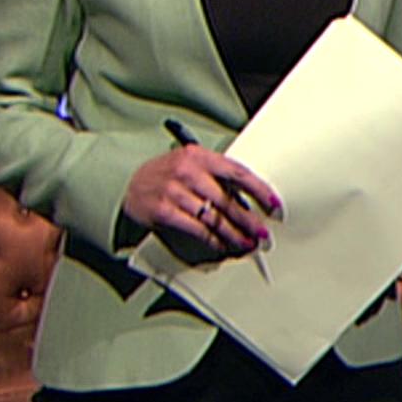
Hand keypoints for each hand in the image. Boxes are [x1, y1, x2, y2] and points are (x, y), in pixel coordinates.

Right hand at [124, 145, 278, 256]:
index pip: (237, 171)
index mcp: (199, 155)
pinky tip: (222, 245)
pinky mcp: (163, 210)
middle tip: (262, 233)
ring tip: (246, 243)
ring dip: (233, 234)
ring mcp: (174, 191)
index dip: (259, 189)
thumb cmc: (166, 175)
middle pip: (226, 200)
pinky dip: (212, 240)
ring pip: (213, 218)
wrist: (127, 185)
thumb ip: (215, 176)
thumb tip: (247, 200)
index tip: (274, 203)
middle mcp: (187, 171)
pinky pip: (196, 229)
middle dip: (248, 220)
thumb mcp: (189, 164)